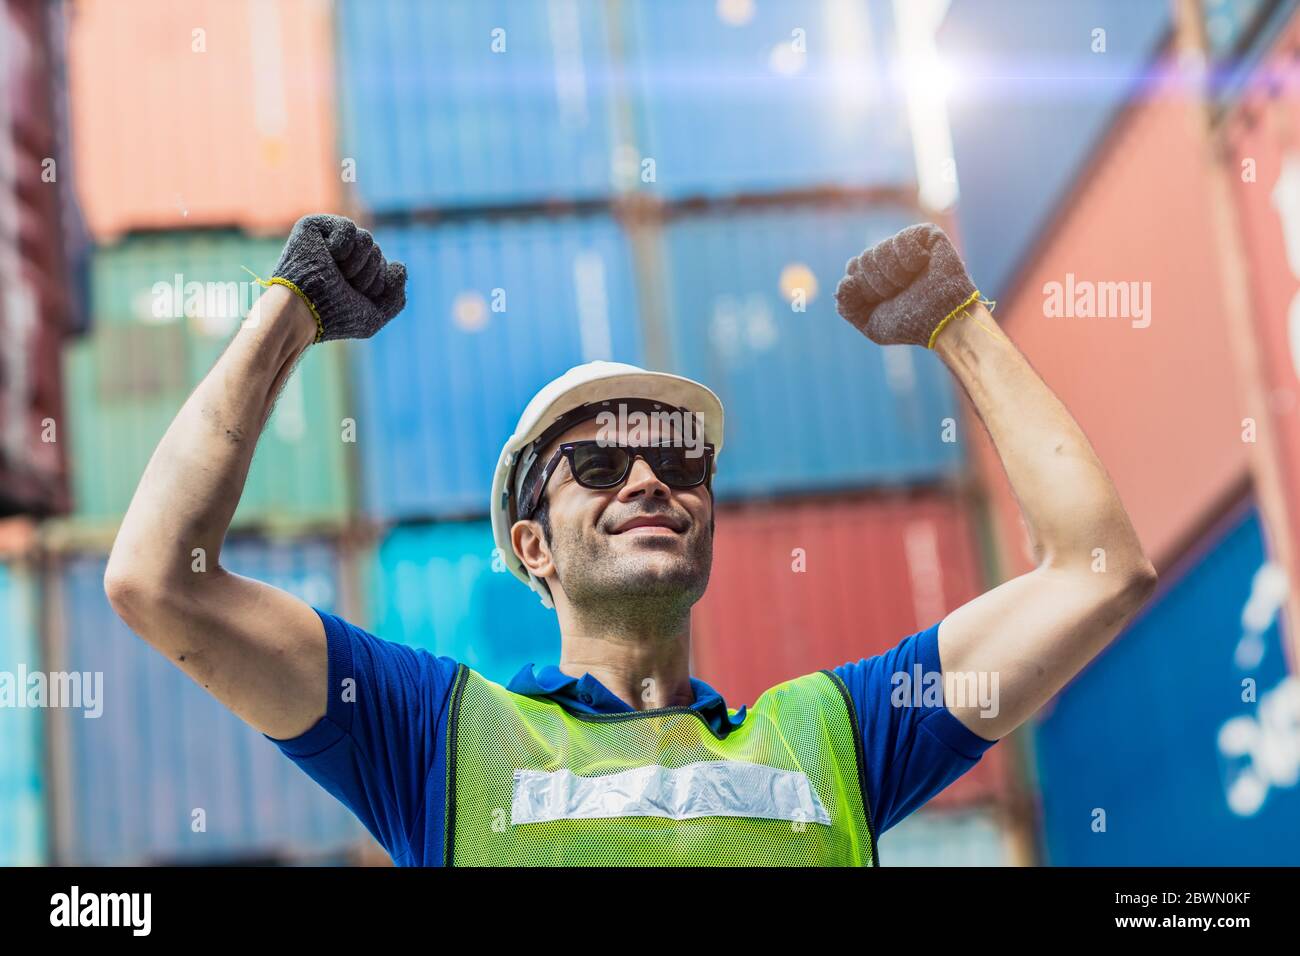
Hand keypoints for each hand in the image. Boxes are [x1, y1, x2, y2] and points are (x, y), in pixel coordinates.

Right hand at [271, 214, 406, 341]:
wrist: (304, 311)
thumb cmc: (334, 317)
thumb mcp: (374, 316)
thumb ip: (396, 297)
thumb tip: (399, 266)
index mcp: (355, 272)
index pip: (385, 267)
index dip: (376, 285)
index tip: (353, 297)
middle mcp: (342, 254)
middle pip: (377, 252)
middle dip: (367, 275)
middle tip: (342, 286)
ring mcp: (327, 238)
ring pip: (367, 239)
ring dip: (356, 264)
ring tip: (334, 272)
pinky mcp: (313, 226)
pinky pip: (348, 226)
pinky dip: (342, 246)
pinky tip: (325, 255)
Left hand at [834, 223, 977, 347]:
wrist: (941, 321)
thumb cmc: (910, 324)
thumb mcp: (870, 323)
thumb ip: (847, 306)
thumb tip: (845, 280)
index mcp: (875, 274)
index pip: (853, 267)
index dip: (863, 287)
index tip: (881, 300)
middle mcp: (890, 257)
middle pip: (864, 258)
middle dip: (878, 284)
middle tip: (901, 293)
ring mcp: (908, 245)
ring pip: (880, 249)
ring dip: (894, 275)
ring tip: (913, 282)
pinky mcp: (928, 235)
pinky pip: (903, 239)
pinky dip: (910, 259)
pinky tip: (924, 266)